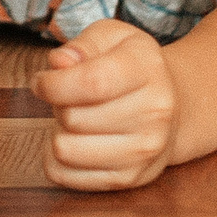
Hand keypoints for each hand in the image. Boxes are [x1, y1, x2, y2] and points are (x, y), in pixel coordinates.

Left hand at [31, 18, 177, 190]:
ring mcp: (145, 150)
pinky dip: (58, 160)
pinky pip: (65, 175)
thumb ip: (83, 45)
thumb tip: (59, 63)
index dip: (53, 84)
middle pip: (72, 117)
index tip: (42, 82)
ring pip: (65, 150)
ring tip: (78, 119)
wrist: (175, 107)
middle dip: (58, 105)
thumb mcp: (113, 38)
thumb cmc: (132, 67)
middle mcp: (154, 112)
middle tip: (72, 99)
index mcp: (147, 69)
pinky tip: (77, 142)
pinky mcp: (130, 178)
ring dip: (60, 133)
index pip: (90, 83)